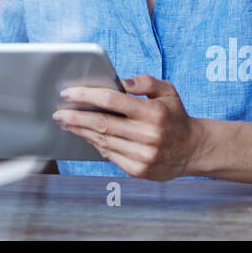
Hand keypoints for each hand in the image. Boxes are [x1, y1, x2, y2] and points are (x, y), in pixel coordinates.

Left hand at [53, 74, 204, 179]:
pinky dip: (94, 144)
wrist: (192, 149)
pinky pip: (109, 155)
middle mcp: (148, 136)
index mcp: (154, 113)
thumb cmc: (175, 116)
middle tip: (59, 112)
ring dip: (80, 131)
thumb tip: (119, 81)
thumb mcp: (167, 91)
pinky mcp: (138, 170)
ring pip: (102, 141)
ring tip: (66, 122)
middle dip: (75, 116)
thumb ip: (144, 82)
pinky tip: (85, 135)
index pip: (112, 101)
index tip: (68, 93)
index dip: (86, 95)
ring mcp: (143, 156)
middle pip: (101, 123)